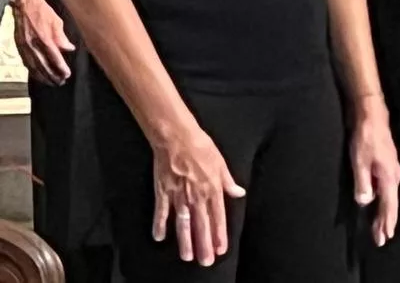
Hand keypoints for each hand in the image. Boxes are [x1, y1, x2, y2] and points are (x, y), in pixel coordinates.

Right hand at [12, 0, 74, 84]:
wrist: (25, 4)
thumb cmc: (43, 12)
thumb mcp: (57, 22)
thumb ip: (62, 38)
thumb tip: (69, 49)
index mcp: (44, 39)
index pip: (54, 58)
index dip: (60, 68)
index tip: (67, 75)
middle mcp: (33, 45)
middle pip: (43, 65)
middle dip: (52, 75)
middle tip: (60, 82)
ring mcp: (24, 46)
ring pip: (33, 66)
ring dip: (42, 76)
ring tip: (51, 82)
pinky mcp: (19, 45)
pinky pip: (25, 61)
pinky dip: (32, 70)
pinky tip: (37, 75)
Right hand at [151, 125, 245, 265]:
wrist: (177, 137)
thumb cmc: (201, 147)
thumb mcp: (221, 163)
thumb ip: (228, 182)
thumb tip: (239, 193)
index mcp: (213, 189)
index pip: (218, 217)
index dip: (219, 234)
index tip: (220, 250)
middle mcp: (197, 195)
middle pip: (202, 224)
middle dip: (204, 244)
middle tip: (205, 262)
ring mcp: (178, 195)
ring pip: (183, 223)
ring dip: (185, 241)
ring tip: (187, 256)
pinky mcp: (163, 191)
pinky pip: (161, 211)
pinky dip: (159, 224)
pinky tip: (159, 238)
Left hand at [348, 101, 399, 246]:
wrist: (372, 116)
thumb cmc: (365, 138)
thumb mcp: (359, 162)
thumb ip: (362, 183)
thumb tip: (365, 202)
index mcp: (389, 177)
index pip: (388, 206)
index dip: (386, 222)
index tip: (384, 238)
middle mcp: (394, 175)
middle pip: (391, 204)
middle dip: (386, 222)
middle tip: (382, 239)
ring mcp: (392, 170)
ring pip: (390, 197)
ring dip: (385, 213)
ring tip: (381, 227)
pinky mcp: (387, 165)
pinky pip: (387, 189)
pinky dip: (384, 201)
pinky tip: (380, 203)